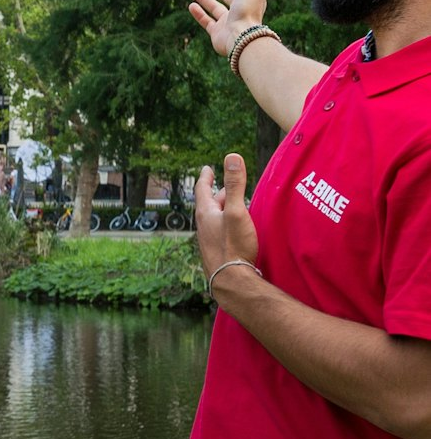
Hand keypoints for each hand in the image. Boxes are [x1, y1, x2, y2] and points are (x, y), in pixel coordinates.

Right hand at [188, 0, 275, 56]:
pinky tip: (191, 5)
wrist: (241, 37)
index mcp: (251, 3)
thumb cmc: (249, 12)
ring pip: (214, 9)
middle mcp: (240, 14)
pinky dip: (198, 13)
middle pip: (231, 2)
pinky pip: (206, 21)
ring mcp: (227, 24)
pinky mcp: (216, 33)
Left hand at [195, 154, 259, 286]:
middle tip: (229, 188)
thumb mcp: (237, 212)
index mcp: (205, 213)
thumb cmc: (233, 246)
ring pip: (215, 220)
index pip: (202, 189)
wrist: (231, 282)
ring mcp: (208, 241)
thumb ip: (236, 185)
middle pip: (210, 205)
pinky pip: (220, 233)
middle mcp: (203, 226)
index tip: (207, 168)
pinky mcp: (216, 253)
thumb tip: (232, 156)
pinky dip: (227, 225)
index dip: (206, 177)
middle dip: (220, 195)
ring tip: (236, 208)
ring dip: (224, 211)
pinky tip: (235, 232)